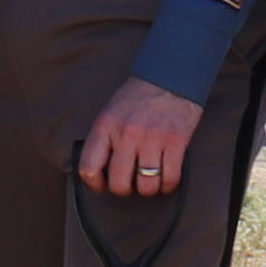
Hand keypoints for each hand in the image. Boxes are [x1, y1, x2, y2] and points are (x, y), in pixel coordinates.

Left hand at [69, 77, 209, 205]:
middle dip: (125, 190)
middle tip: (130, 183)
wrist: (169, 76)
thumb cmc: (137, 98)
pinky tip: (166, 179)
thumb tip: (99, 172)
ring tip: (150, 181)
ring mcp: (152, 139)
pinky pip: (170, 178)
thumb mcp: (109, 113)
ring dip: (148, 189)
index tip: (103, 185)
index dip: (95, 184)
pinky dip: (168, 185)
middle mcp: (126, 135)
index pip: (89, 168)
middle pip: (119, 184)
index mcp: (105, 127)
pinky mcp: (176, 142)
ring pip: (146, 186)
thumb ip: (103, 139)